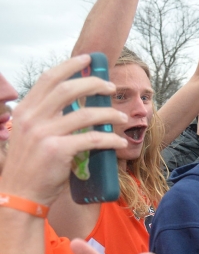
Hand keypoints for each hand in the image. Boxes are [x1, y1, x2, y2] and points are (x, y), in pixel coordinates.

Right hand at [0, 55, 125, 206]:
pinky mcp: (57, 150)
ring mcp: (44, 133)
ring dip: (109, 113)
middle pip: (69, 89)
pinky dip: (110, 140)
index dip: (70, 66)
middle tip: (111, 87)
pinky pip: (92, 139)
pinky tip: (119, 142)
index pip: (49, 79)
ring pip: (86, 114)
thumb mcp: (30, 133)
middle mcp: (32, 118)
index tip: (88, 59)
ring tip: (122, 118)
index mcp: (25, 110)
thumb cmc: (30, 164)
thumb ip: (45, 116)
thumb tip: (75, 103)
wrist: (20, 193)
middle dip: (94, 84)